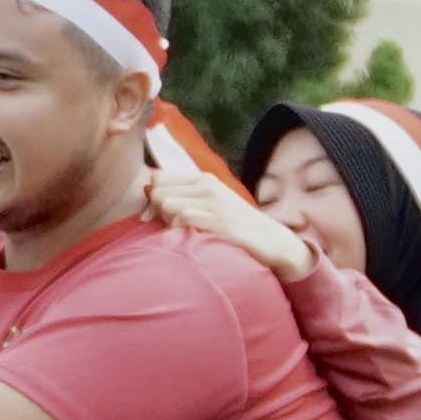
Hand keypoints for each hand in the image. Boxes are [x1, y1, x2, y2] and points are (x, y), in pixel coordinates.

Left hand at [137, 163, 308, 282]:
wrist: (271, 241)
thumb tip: (149, 193)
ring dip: (169, 223)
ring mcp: (213, 202)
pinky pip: (182, 218)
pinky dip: (180, 231)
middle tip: (172, 227)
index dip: (153, 198)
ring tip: (183, 233)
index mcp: (204, 179)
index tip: (159, 215)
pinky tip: (191, 238)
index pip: (158, 178)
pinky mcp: (218, 219)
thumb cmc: (235, 226)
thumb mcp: (211, 205)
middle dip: (158, 212)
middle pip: (158, 192)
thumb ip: (184, 197)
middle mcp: (208, 186)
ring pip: (167, 204)